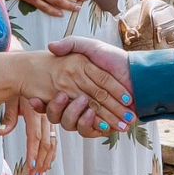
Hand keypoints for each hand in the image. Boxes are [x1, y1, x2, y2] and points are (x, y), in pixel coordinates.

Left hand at [0, 94, 54, 174]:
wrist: (30, 74)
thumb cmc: (18, 87)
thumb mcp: (11, 99)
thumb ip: (8, 118)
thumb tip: (1, 133)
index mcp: (35, 112)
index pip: (35, 137)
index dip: (34, 152)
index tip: (31, 166)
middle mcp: (45, 117)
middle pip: (45, 144)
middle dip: (40, 162)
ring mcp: (50, 120)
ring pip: (51, 144)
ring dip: (46, 161)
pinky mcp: (51, 122)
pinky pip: (54, 139)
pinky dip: (52, 153)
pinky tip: (48, 164)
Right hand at [19, 42, 133, 132]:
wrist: (139, 74)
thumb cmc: (115, 59)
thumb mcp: (91, 47)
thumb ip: (71, 44)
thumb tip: (50, 47)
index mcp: (73, 87)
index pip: (54, 97)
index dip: (42, 101)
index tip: (34, 99)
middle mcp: (79, 103)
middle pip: (59, 113)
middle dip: (58, 109)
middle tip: (63, 97)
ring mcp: (91, 114)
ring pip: (72, 124)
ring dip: (77, 116)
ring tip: (86, 106)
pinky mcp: (103, 123)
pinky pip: (90, 131)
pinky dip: (93, 126)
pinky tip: (100, 122)